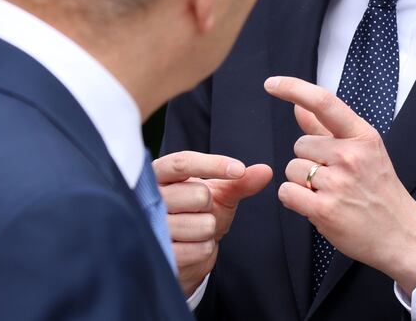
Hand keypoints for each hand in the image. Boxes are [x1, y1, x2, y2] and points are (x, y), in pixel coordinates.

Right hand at [154, 151, 272, 296]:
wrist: (181, 252)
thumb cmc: (194, 213)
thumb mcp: (218, 194)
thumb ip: (240, 182)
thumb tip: (266, 171)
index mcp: (159, 174)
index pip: (183, 162)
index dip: (213, 164)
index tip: (239, 170)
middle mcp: (149, 197)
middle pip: (198, 194)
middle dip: (210, 205)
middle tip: (199, 210)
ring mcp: (151, 226)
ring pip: (202, 224)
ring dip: (208, 229)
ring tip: (193, 229)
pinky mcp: (159, 253)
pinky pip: (199, 248)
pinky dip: (204, 248)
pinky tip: (191, 245)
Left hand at [264, 76, 415, 293]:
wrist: (401, 235)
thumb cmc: (380, 190)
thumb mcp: (364, 152)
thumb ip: (328, 129)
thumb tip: (298, 107)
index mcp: (363, 136)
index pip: (323, 102)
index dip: (293, 88)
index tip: (271, 84)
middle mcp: (351, 155)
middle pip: (300, 144)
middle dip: (309, 160)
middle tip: (336, 178)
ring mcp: (338, 183)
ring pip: (292, 169)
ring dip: (302, 183)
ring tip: (330, 194)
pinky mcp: (325, 210)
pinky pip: (287, 192)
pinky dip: (294, 200)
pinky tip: (316, 206)